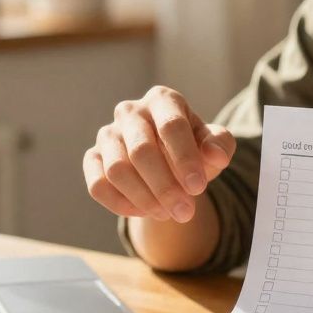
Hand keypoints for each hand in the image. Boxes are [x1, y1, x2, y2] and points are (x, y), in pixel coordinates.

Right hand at [84, 86, 234, 222]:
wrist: (168, 160)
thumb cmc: (193, 147)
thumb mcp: (213, 144)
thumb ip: (220, 145)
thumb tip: (217, 155)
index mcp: (162, 100)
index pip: (171, 126)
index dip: (185, 159)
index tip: (198, 188)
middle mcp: (130, 111)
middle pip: (141, 151)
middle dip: (164, 187)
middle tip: (184, 212)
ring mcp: (107, 134)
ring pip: (117, 170)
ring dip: (144, 198)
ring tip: (168, 213)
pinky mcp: (92, 158)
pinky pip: (98, 185)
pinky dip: (121, 204)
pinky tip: (144, 212)